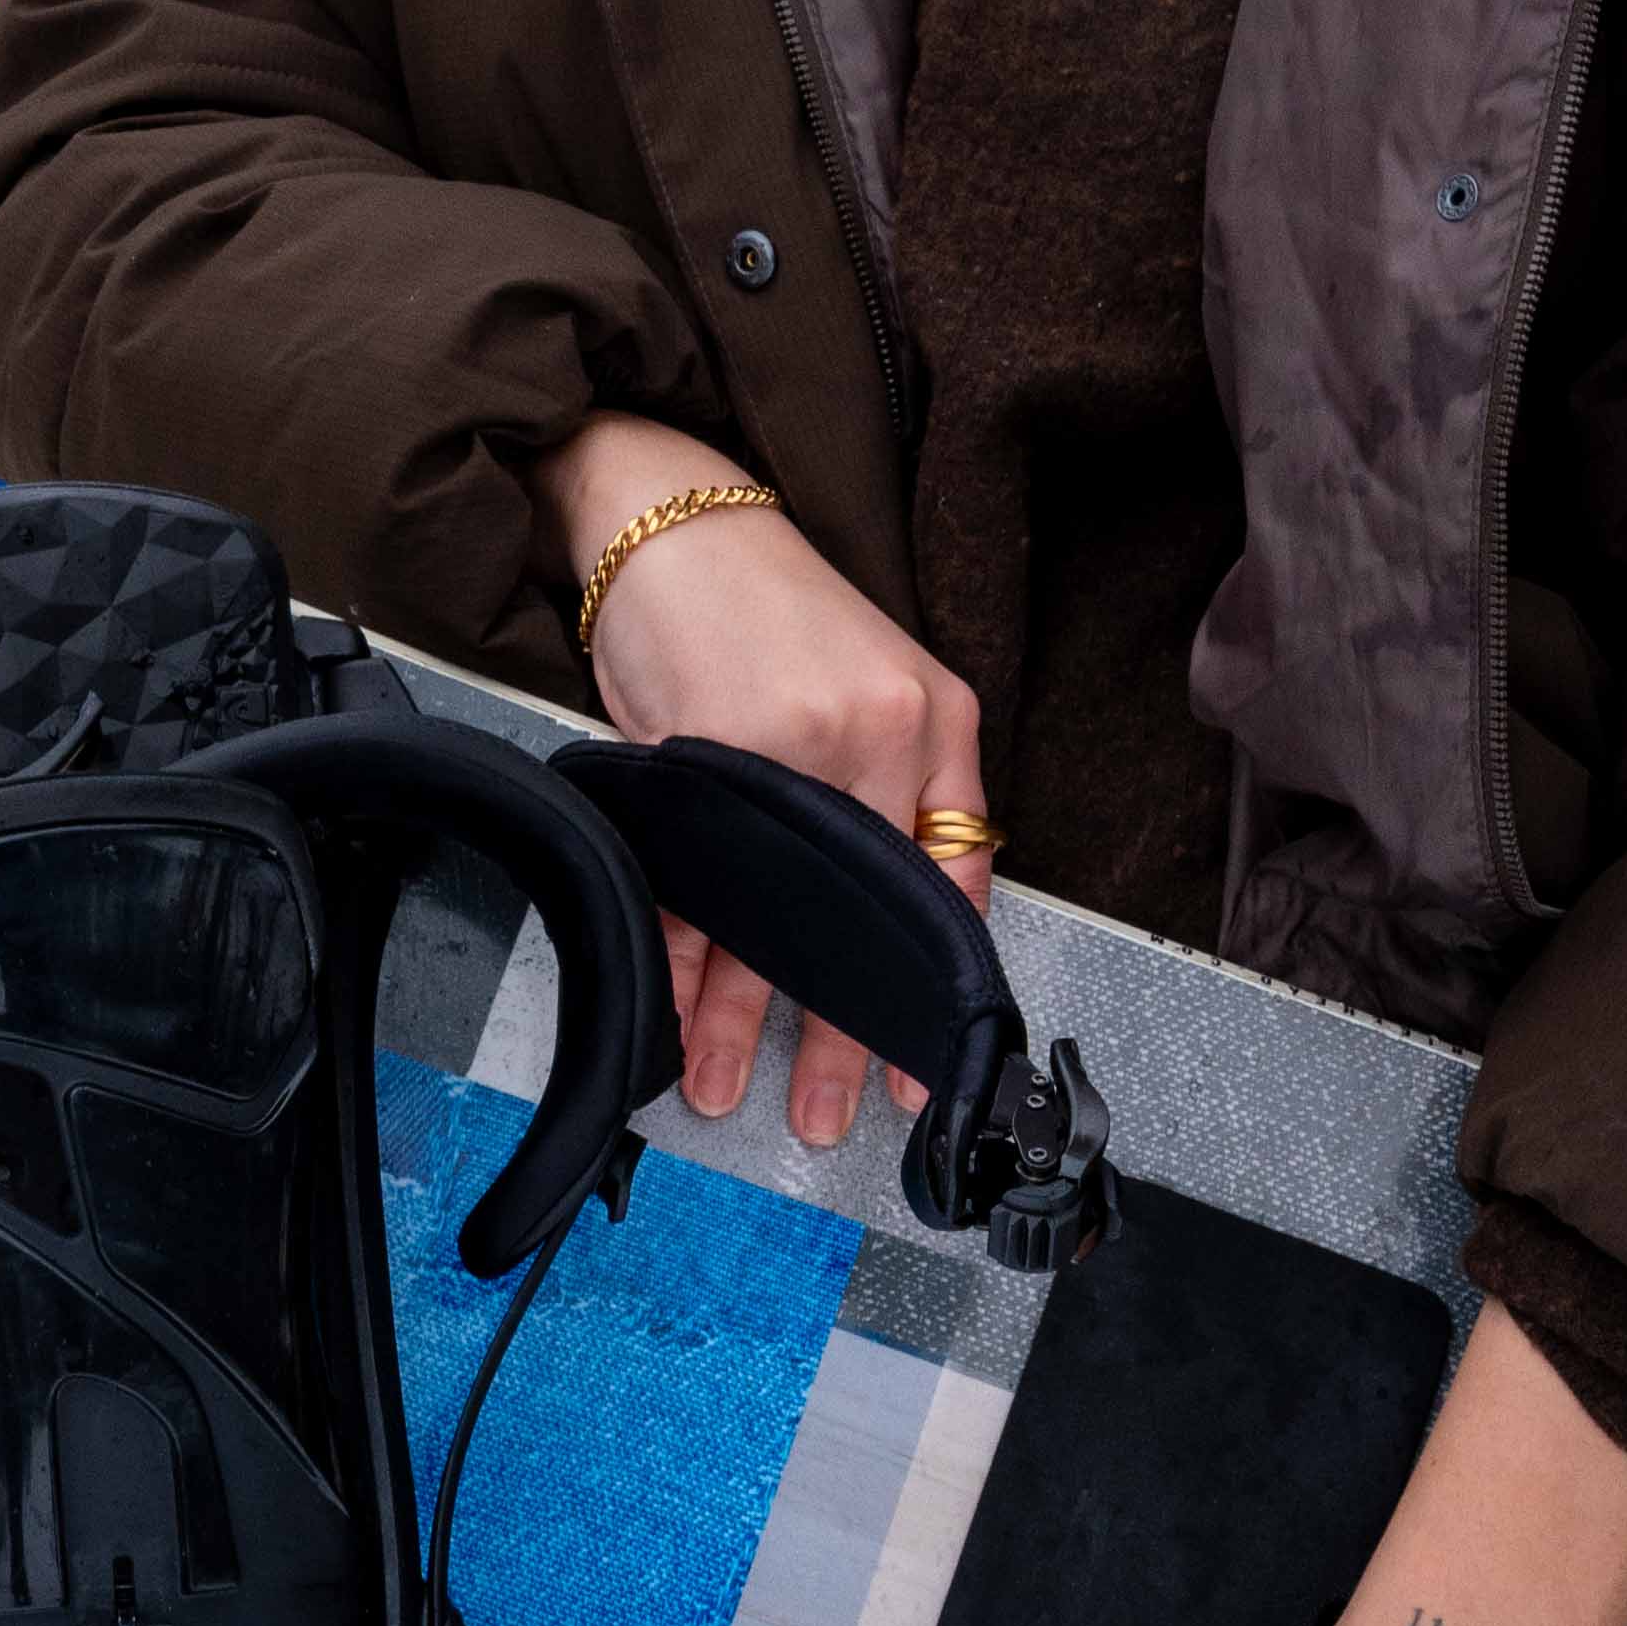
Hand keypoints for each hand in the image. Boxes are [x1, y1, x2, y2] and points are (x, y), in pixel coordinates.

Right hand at [534, 411, 987, 1147]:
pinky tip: (674, 1010)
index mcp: (938, 718)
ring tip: (728, 1084)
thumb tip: (879, 927)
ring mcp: (800, 742)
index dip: (929, 990)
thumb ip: (893, 789)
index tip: (916, 1068)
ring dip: (745, 1014)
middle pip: (869, 920)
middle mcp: (884, 733)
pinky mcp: (715, 746)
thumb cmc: (769, 606)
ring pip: (777, 915)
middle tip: (831, 1111)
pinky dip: (681, 955)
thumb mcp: (871, 680)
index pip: (952, 882)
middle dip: (840, 1031)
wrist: (674, 514)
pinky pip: (699, 882)